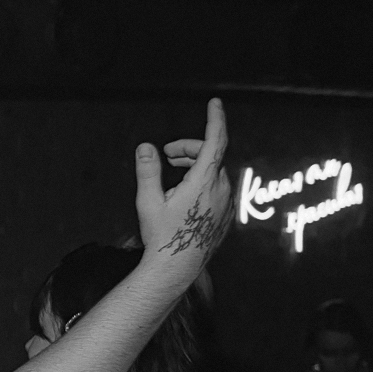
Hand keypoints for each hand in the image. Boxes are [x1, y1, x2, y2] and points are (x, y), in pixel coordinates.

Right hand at [134, 98, 231, 265]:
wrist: (178, 268)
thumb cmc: (162, 235)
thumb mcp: (148, 202)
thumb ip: (148, 171)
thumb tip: (145, 147)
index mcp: (204, 181)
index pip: (216, 140)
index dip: (215, 119)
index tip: (214, 103)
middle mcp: (221, 189)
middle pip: (210, 155)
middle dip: (188, 149)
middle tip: (165, 155)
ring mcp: (227, 202)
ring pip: (214, 171)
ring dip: (193, 167)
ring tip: (171, 180)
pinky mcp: (226, 214)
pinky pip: (217, 189)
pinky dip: (201, 183)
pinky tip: (182, 198)